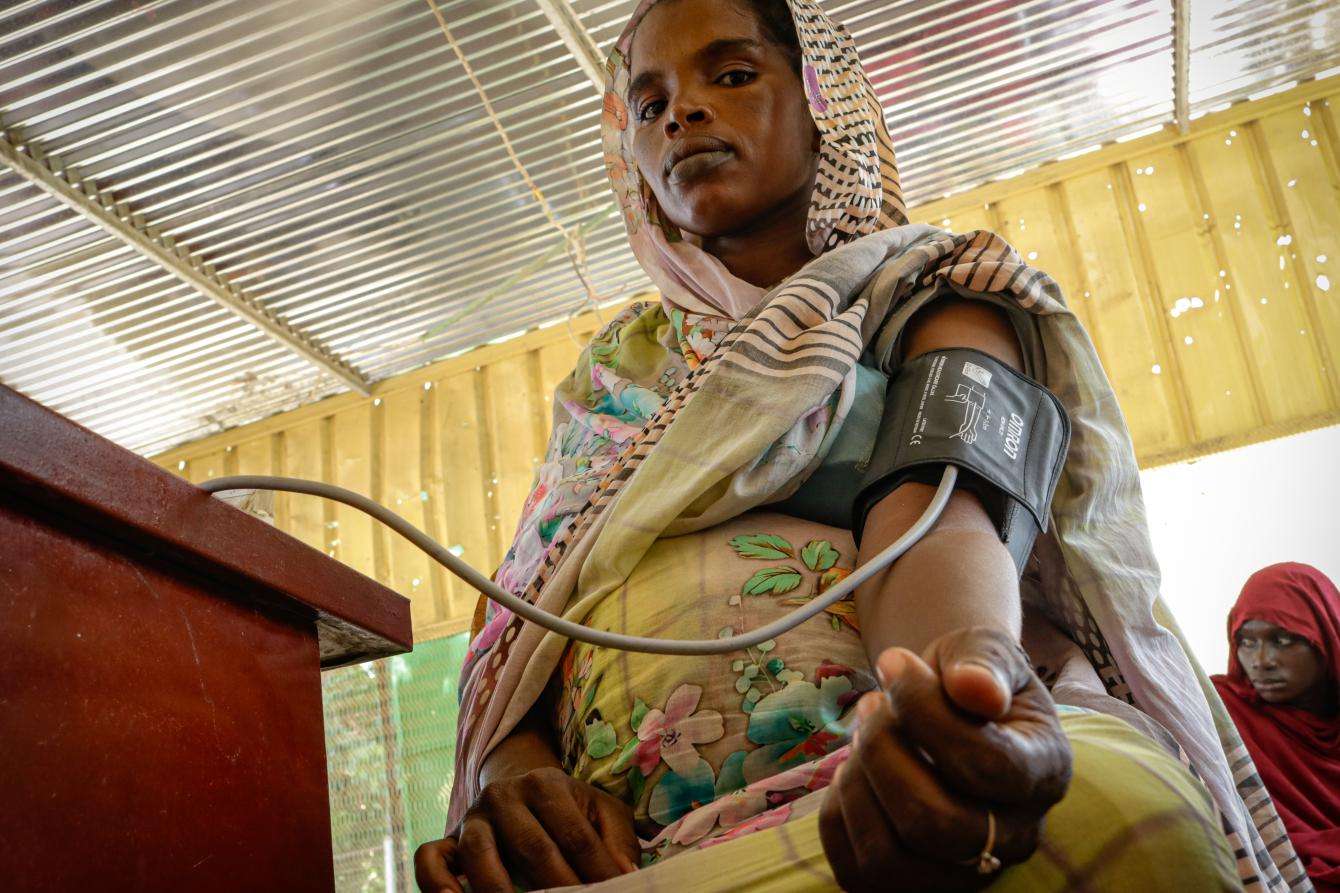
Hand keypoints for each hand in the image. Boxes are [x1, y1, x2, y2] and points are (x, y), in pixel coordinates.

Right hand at [414, 766, 638, 892]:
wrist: (521, 790)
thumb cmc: (570, 810)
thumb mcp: (601, 813)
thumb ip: (617, 841)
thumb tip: (627, 875)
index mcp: (546, 783)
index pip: (576, 835)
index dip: (597, 870)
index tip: (614, 891)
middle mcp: (504, 795)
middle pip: (532, 848)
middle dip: (559, 886)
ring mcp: (473, 818)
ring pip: (478, 853)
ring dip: (500, 889)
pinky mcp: (448, 839)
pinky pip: (430, 859)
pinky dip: (436, 883)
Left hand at [819, 626, 1072, 891]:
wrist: (952, 707)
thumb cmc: (967, 677)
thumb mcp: (982, 649)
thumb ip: (983, 662)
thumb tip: (976, 688)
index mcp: (1045, 772)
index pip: (986, 765)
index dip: (924, 711)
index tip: (895, 663)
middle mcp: (1017, 836)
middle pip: (934, 824)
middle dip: (882, 752)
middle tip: (873, 705)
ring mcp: (968, 872)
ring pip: (889, 858)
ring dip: (856, 782)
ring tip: (862, 736)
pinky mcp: (917, 885)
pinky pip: (857, 871)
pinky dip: (838, 814)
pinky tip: (855, 772)